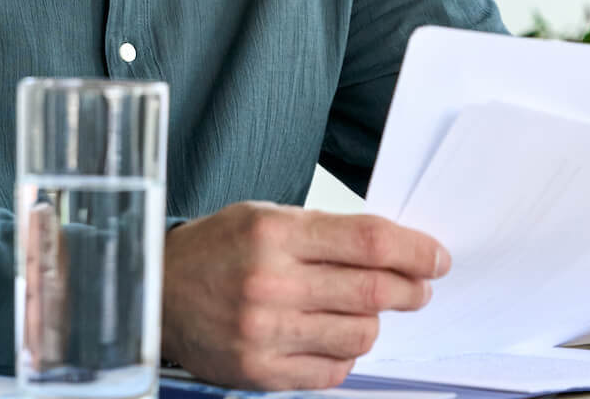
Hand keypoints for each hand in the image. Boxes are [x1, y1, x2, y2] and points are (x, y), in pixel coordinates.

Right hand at [161, 202, 446, 390]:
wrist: (153, 292)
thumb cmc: (214, 251)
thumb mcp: (262, 217)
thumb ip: (324, 232)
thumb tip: (392, 250)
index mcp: (273, 233)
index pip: (368, 240)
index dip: (415, 250)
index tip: (436, 258)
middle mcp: (270, 282)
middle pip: (372, 290)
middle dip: (409, 289)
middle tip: (418, 287)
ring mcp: (265, 332)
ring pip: (360, 335)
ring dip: (374, 322)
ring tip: (361, 310)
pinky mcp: (260, 371)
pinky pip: (333, 371)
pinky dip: (344, 355)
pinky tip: (330, 337)